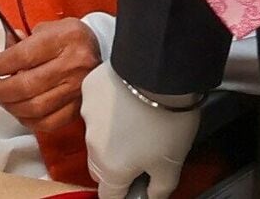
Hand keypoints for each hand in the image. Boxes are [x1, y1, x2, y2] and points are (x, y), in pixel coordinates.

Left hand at [0, 18, 100, 132]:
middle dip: (0, 88)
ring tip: (2, 98)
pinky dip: (28, 120)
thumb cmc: (72, 39)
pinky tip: (20, 111)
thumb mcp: (49, 28)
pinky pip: (48, 123)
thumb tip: (2, 50)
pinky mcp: (78, 109)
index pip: (23, 55)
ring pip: (35, 108)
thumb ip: (24, 40)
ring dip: (10, 106)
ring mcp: (76, 90)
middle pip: (26, 85)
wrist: (104, 54)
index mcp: (64, 39)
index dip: (0, 64)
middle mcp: (72, 65)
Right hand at [81, 65, 200, 198]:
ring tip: (136, 121)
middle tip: (140, 153)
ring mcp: (87, 115)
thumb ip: (159, 189)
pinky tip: (126, 98)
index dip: (124, 195)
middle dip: (116, 167)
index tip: (138, 186)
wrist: (159, 73)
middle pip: (99, 167)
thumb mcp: (172, 164)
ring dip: (111, 135)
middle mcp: (92, 145)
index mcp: (111, 169)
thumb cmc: (167, 122)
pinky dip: (108, 107)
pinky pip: (96, 106)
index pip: (109, 195)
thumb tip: (151, 197)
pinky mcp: (89, 89)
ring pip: (96, 135)